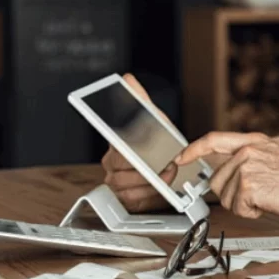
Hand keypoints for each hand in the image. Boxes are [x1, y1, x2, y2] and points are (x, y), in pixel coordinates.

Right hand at [101, 74, 179, 211]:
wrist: (167, 162)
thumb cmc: (157, 139)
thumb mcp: (152, 117)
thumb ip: (139, 99)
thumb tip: (127, 79)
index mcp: (115, 142)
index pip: (114, 147)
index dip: (126, 153)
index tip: (136, 156)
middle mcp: (111, 161)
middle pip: (120, 168)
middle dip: (145, 167)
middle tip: (163, 163)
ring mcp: (116, 179)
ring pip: (124, 184)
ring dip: (149, 181)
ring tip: (164, 174)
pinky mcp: (124, 195)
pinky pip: (130, 198)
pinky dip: (147, 194)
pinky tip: (157, 186)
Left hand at [175, 133, 278, 218]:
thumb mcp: (272, 156)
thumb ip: (247, 159)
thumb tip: (226, 173)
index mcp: (252, 142)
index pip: (213, 140)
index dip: (193, 150)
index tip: (180, 158)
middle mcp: (246, 152)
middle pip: (217, 180)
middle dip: (232, 194)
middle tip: (257, 194)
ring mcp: (245, 168)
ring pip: (226, 198)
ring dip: (244, 204)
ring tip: (267, 196)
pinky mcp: (247, 187)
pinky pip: (238, 209)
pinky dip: (252, 212)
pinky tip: (268, 203)